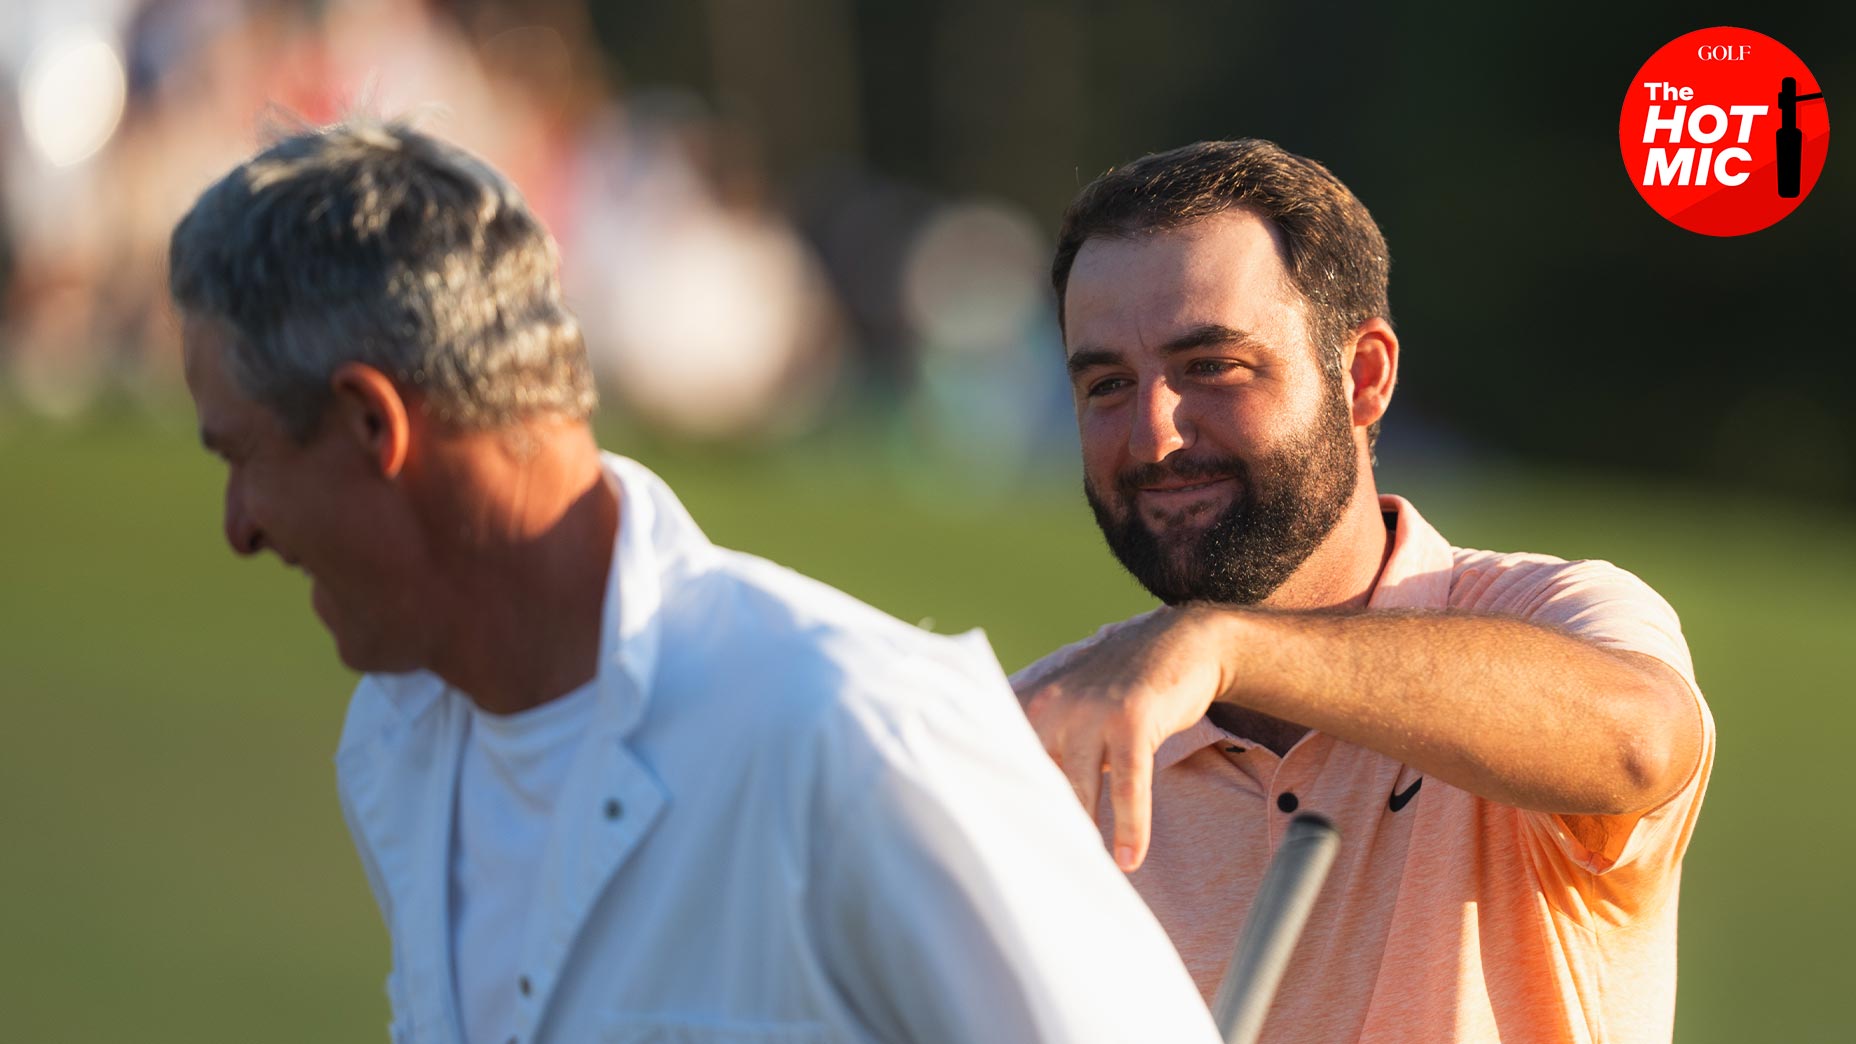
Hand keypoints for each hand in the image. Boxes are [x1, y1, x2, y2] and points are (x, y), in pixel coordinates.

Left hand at [1014, 605, 1233, 870]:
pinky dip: (1130, 826)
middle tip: (1037, 875)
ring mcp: (1091, 711)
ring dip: (1084, 835)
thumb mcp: (1074, 705)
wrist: (1181, 641)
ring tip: (1086, 874)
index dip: (1002, 806)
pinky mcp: (1131, 720)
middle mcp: (1052, 705)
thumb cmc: (1122, 686)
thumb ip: (1048, 741)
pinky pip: (1128, 786)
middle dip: (1039, 827)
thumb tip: (1027, 801)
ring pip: (1079, 789)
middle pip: (1037, 782)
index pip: (1007, 764)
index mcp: (1032, 704)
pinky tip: (1130, 859)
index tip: (999, 849)